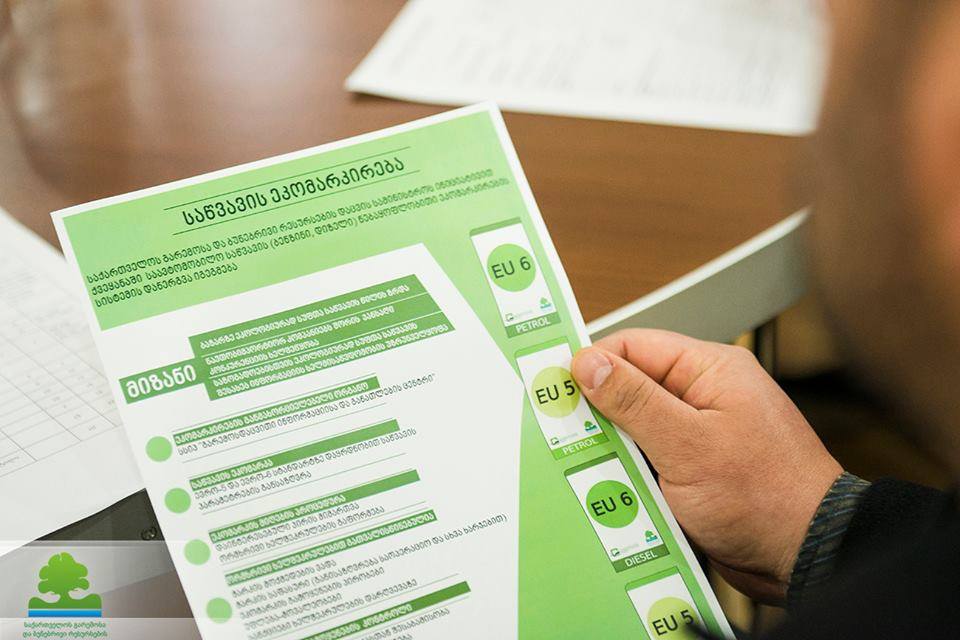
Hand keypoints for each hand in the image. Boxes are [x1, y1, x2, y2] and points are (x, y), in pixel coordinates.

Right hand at [571, 329, 841, 603]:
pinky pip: (648, 462)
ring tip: (599, 471)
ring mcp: (699, 435)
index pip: (633, 347)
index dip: (592, 364)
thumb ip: (634, 401)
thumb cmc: (765, 497)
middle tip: (567, 436)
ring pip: (634, 430)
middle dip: (599, 415)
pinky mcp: (695, 470)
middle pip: (629, 389)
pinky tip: (617, 494)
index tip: (557, 389)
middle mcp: (703, 396)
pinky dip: (630, 477)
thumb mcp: (687, 444)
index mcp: (709, 370)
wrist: (808, 557)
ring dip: (614, 452)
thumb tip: (588, 363)